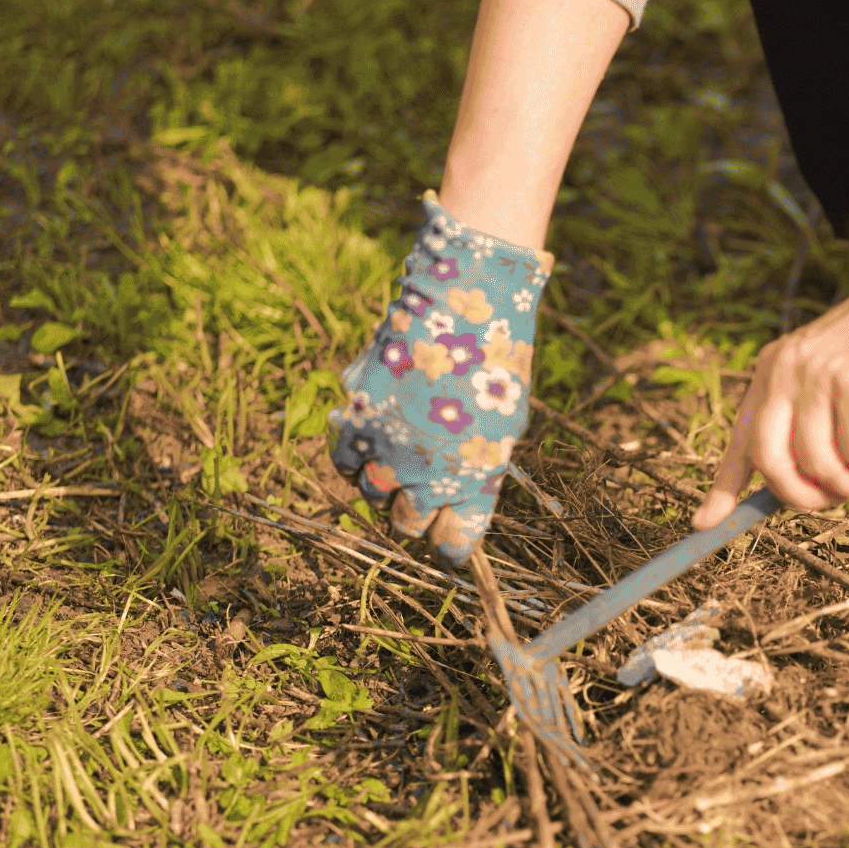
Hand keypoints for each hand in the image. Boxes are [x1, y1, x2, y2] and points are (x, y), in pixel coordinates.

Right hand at [327, 193, 552, 566]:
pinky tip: (372, 443)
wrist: (464, 303)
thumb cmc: (495, 363)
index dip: (451, 543)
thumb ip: (480, 472)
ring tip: (398, 461)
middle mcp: (427, 474)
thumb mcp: (504, 427)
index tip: (448, 532)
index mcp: (473, 480)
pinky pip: (344, 461)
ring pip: (371, 496)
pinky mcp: (357, 418)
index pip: (454, 544)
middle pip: (406, 527)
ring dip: (383, 487)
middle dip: (413, 516)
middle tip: (420, 494)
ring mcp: (387, 448)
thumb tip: (458, 507)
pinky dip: (355, 460)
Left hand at [693, 261, 848, 528]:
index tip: (705, 524)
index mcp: (774, 368)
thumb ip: (817, 419)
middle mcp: (785, 370)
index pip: (742, 438)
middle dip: (804, 497)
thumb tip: (810, 482)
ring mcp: (816, 376)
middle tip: (845, 497)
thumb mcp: (840, 376)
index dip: (723, 488)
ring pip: (818, 466)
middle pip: (770, 461)